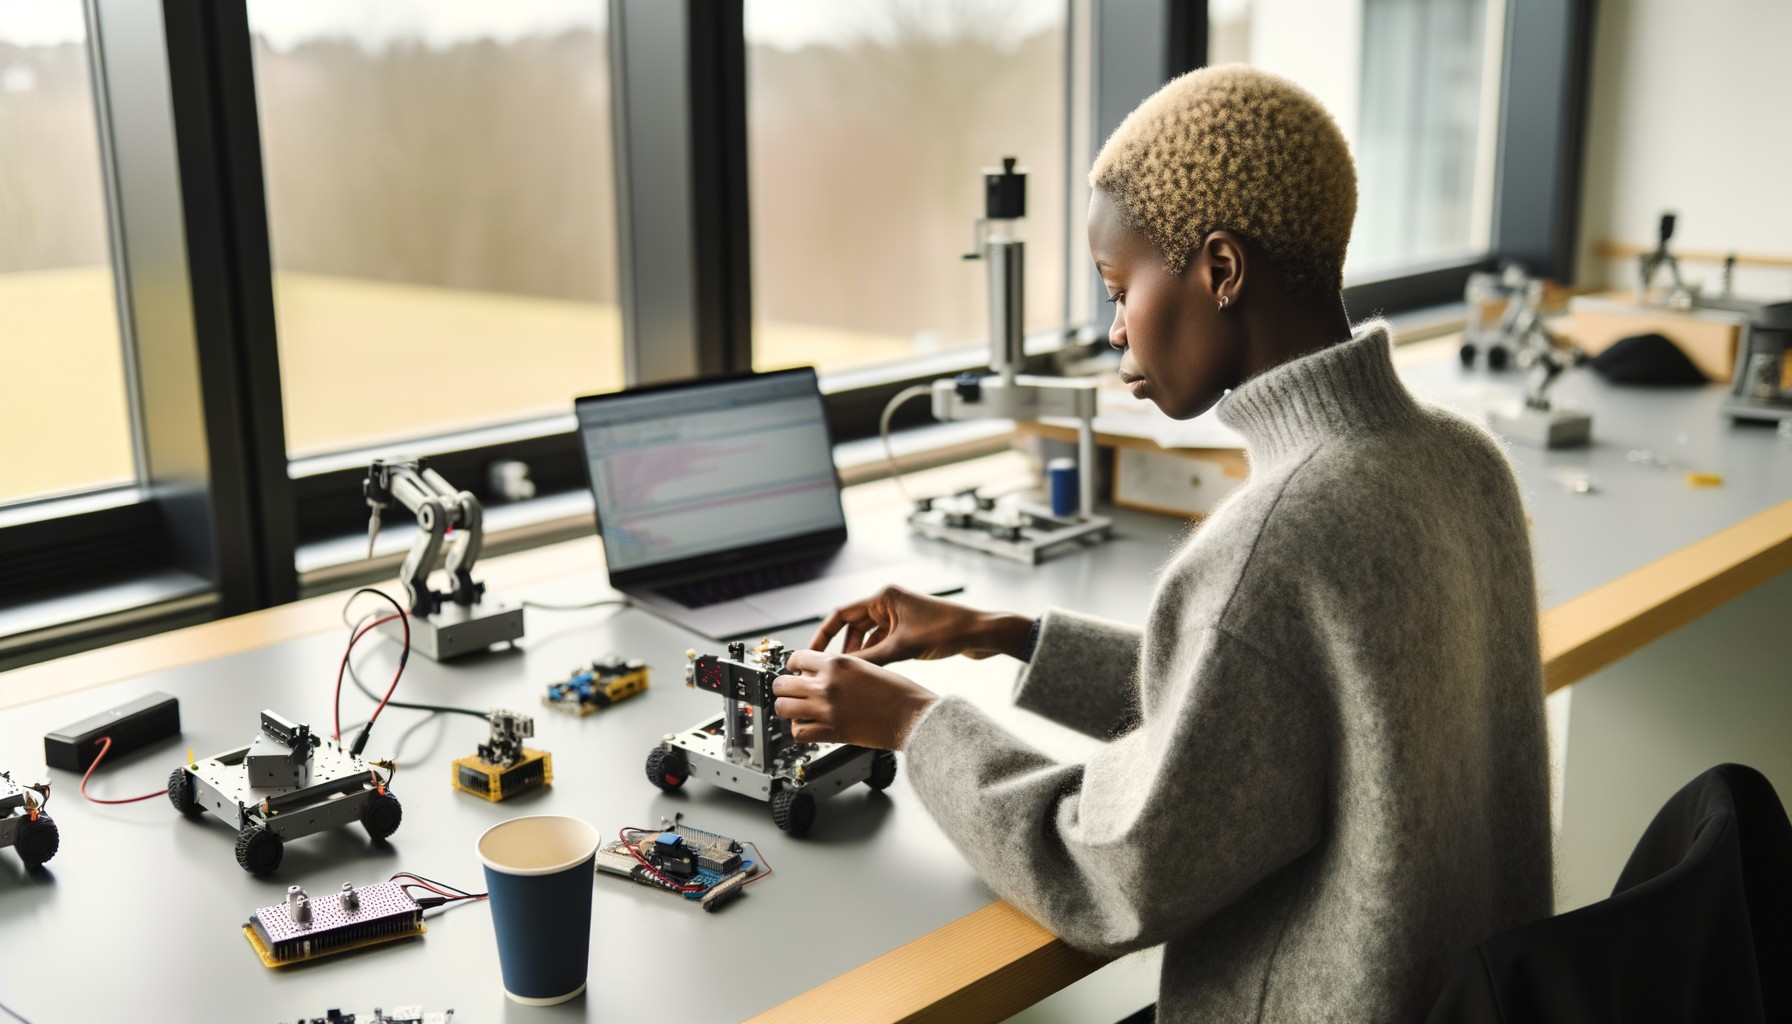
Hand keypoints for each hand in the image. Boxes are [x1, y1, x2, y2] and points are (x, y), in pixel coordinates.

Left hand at [772, 649, 937, 748]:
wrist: (914, 716)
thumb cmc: (899, 692)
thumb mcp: (866, 666)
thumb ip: (839, 667)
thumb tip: (819, 672)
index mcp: (837, 663)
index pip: (796, 658)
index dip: (794, 665)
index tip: (796, 671)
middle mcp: (827, 684)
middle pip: (782, 683)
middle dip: (784, 687)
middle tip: (790, 691)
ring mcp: (826, 709)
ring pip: (783, 707)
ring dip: (786, 707)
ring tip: (794, 709)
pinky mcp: (831, 732)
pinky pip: (798, 731)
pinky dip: (798, 729)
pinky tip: (807, 725)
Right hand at [809, 585, 1032, 664]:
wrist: (981, 634)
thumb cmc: (948, 630)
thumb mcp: (903, 647)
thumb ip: (872, 659)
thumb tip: (843, 671)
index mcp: (884, 597)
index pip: (841, 614)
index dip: (823, 634)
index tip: (810, 653)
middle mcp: (889, 604)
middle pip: (853, 628)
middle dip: (843, 650)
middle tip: (833, 672)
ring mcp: (899, 617)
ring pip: (868, 639)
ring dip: (862, 656)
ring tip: (854, 676)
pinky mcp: (909, 631)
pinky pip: (883, 644)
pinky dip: (877, 658)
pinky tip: (874, 674)